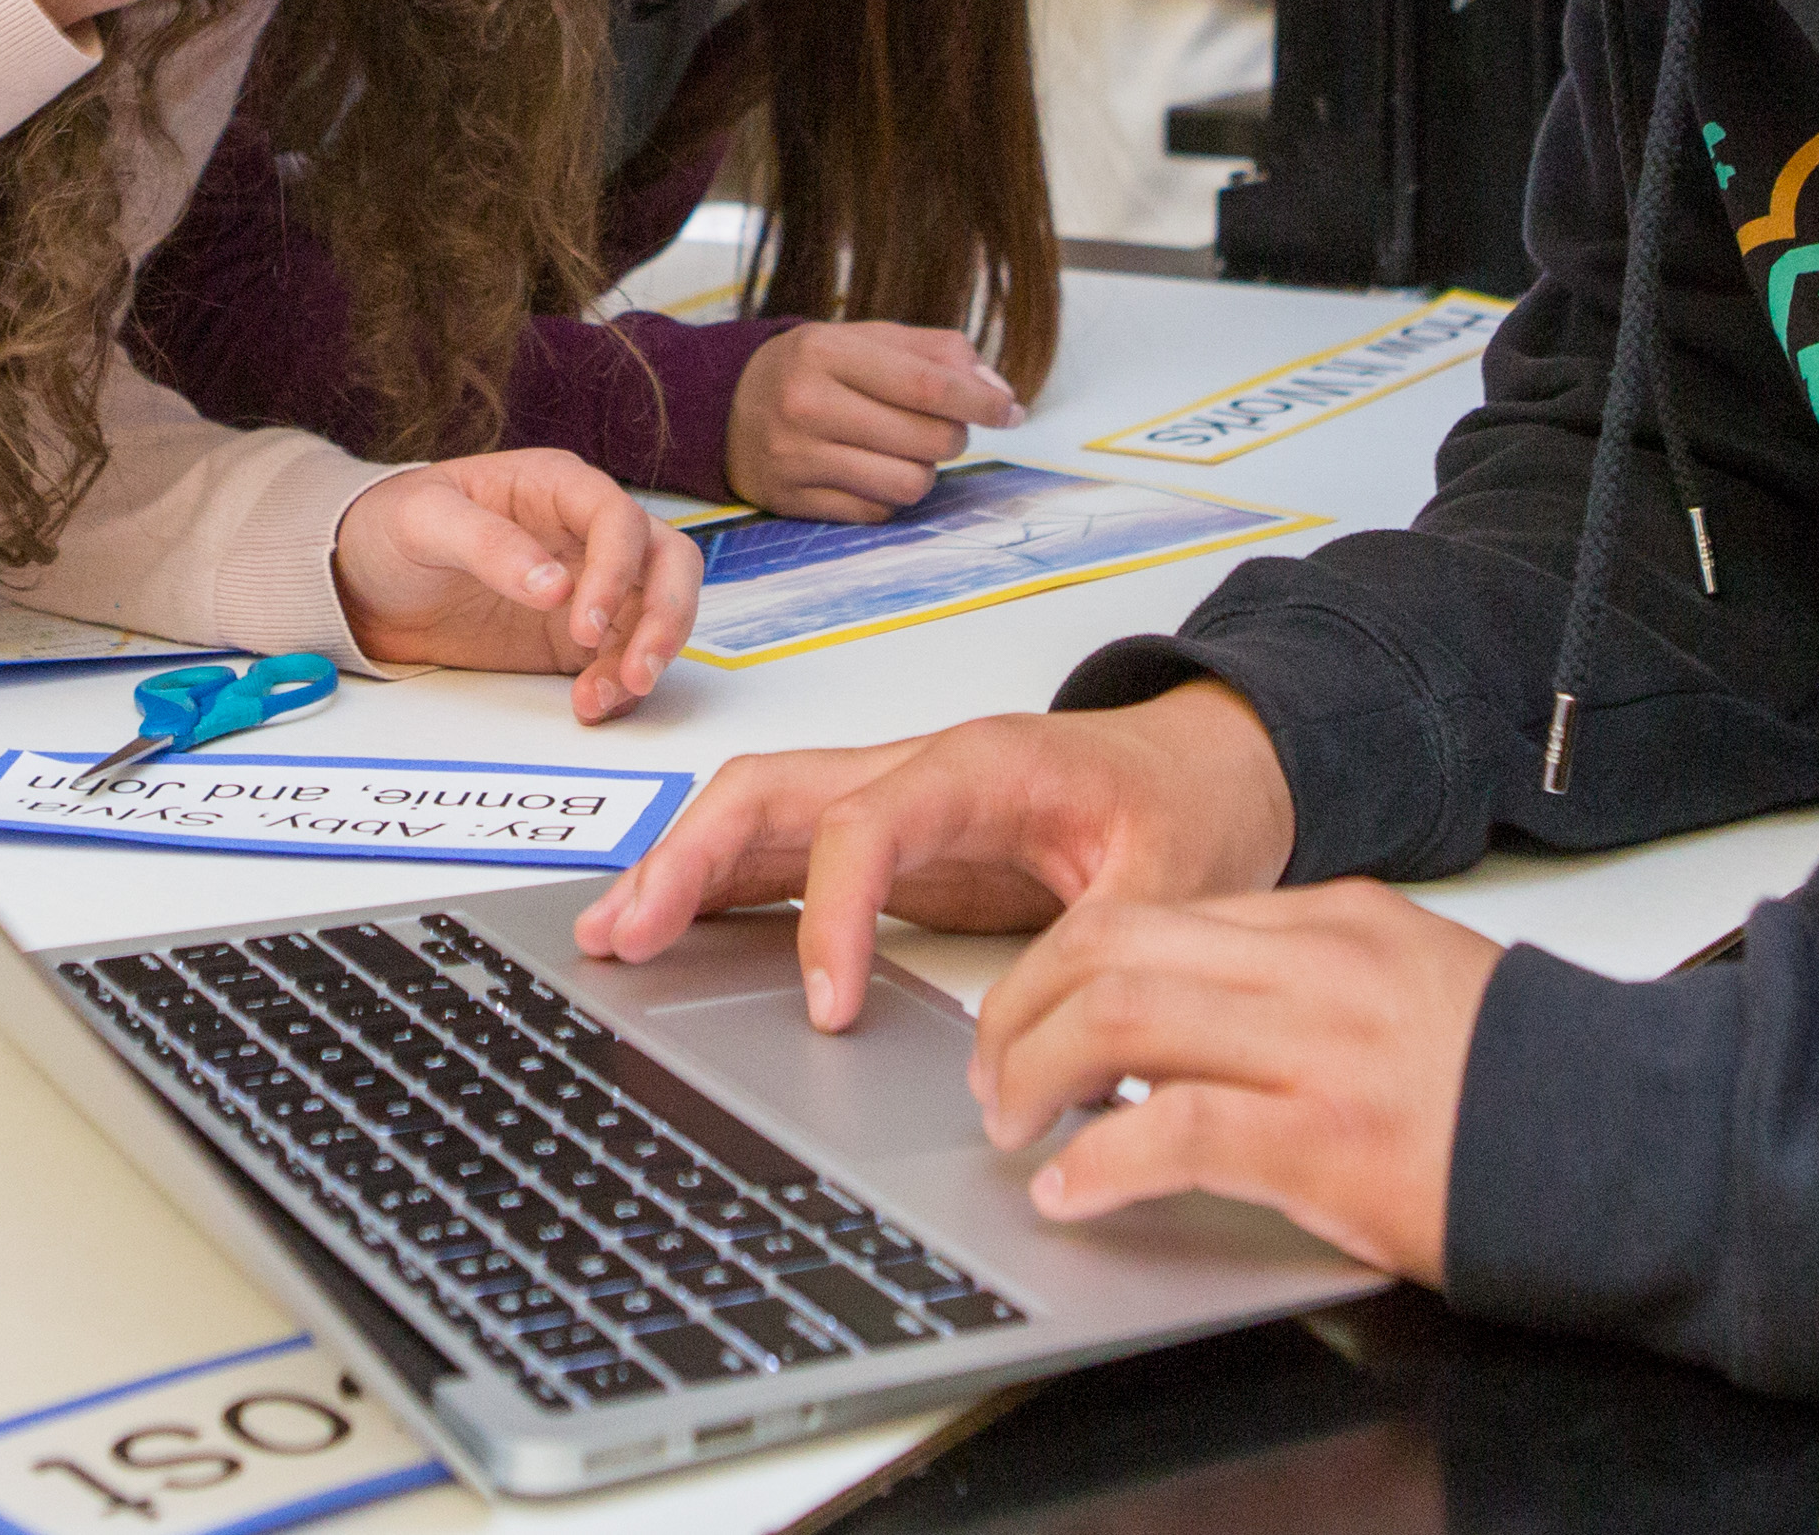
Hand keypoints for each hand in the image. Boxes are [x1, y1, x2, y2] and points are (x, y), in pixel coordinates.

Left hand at [333, 451, 701, 721]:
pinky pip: (623, 658)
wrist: (361, 584)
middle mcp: (587, 532)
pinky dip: (620, 686)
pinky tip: (588, 706)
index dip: (615, 568)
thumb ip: (488, 545)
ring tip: (602, 699)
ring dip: (646, 657)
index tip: (581, 621)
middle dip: (665, 617)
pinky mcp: (577, 638)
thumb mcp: (423, 521)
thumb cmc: (390, 528)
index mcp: (557, 485)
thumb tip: (555, 586)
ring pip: (657, 613)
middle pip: (668, 563)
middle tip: (636, 669)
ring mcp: (590, 586)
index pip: (618, 518)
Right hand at [569, 680, 1294, 1030]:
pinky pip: (780, 849)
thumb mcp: (1178, 876)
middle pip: (773, 790)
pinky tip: (662, 932)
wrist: (1209, 766)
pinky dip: (712, 884)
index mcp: (982, 764)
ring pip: (757, 811)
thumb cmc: (1189, 803)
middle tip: (629, 936)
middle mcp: (917, 767)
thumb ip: (1114, 951)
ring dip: (678, 866)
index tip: (826, 1008)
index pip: (870, 822)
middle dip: (689, 857)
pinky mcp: (886, 838)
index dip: (833, 913)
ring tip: (609, 937)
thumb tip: (1058, 1054)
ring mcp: (892, 797)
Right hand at [724, 324, 1016, 519]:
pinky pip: (876, 512)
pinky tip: (875, 470)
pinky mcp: (791, 501)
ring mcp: (795, 457)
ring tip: (908, 451)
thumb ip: (936, 352)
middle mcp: (806, 404)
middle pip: (927, 439)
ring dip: (926, 471)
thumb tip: (1000, 391)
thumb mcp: (864, 338)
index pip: (928, 385)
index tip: (1011, 411)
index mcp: (826, 351)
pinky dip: (891, 495)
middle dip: (955, 436)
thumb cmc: (812, 367)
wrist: (720, 406)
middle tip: (945, 426)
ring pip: (908, 484)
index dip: (982, 401)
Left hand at [969, 881, 1496, 1277]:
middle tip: (995, 1076)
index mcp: (1334, 919)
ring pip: (1119, 1018)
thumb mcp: (1406, 982)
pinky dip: (1097, 1162)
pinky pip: (1172, 1134)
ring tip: (1015, 1128)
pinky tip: (1073, 1189)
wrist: (1623, 1144)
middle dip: (1021, 1011)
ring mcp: (1319, 1049)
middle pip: (1109, 948)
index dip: (1061, 969)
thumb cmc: (1519, 1085)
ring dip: (1035, 1076)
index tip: (1028, 1018)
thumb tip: (1191, 1013)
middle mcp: (1317, 965)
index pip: (1152, 914)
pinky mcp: (1326, 1142)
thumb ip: (1304, 981)